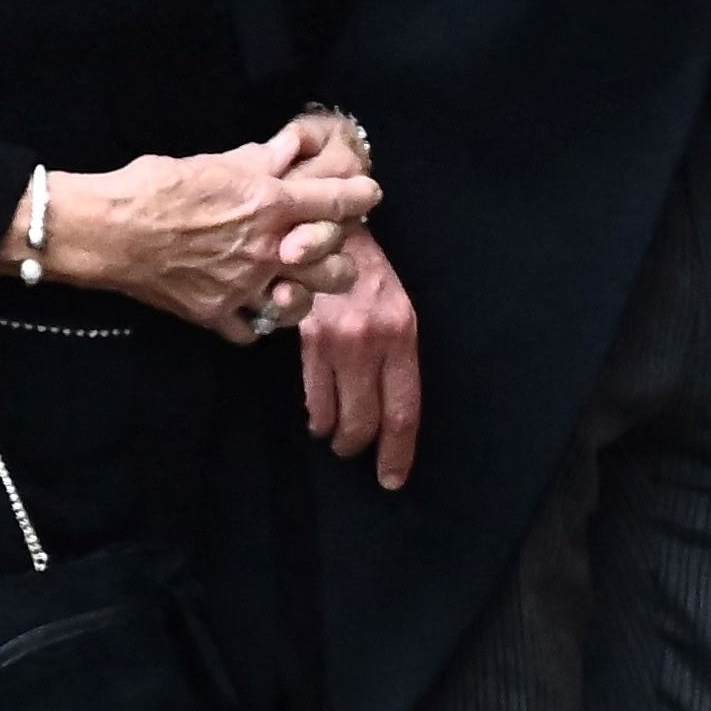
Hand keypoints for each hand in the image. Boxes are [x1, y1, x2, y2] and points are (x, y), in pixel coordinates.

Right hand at [19, 130, 378, 342]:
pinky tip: (250, 305)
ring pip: (303, 305)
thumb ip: (257, 161)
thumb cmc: (153, 187)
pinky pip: (256, 330)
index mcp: (269, 203)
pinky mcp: (217, 314)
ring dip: (303, 293)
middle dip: (339, 259)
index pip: (339, 201)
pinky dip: (257, 320)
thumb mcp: (211, 162)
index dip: (362, 195)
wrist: (105, 231)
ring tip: (290, 282)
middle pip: (339, 269)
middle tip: (324, 250)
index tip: (367, 194)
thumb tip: (286, 150)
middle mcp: (267, 249)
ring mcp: (244, 287)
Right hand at [296, 230, 423, 489]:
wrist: (328, 232)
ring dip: (336, 434)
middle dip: (361, 446)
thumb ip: (395, 353)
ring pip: (335, 414)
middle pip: (368, 420)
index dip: (398, 451)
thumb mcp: (397, 310)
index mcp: (403, 337)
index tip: (392, 478)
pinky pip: (312, 394)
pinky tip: (318, 419)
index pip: (403, 410)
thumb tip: (388, 400)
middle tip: (357, 454)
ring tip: (336, 437)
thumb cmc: (368, 274)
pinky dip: (316, 413)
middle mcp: (372, 344)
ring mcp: (337, 343)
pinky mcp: (307, 340)